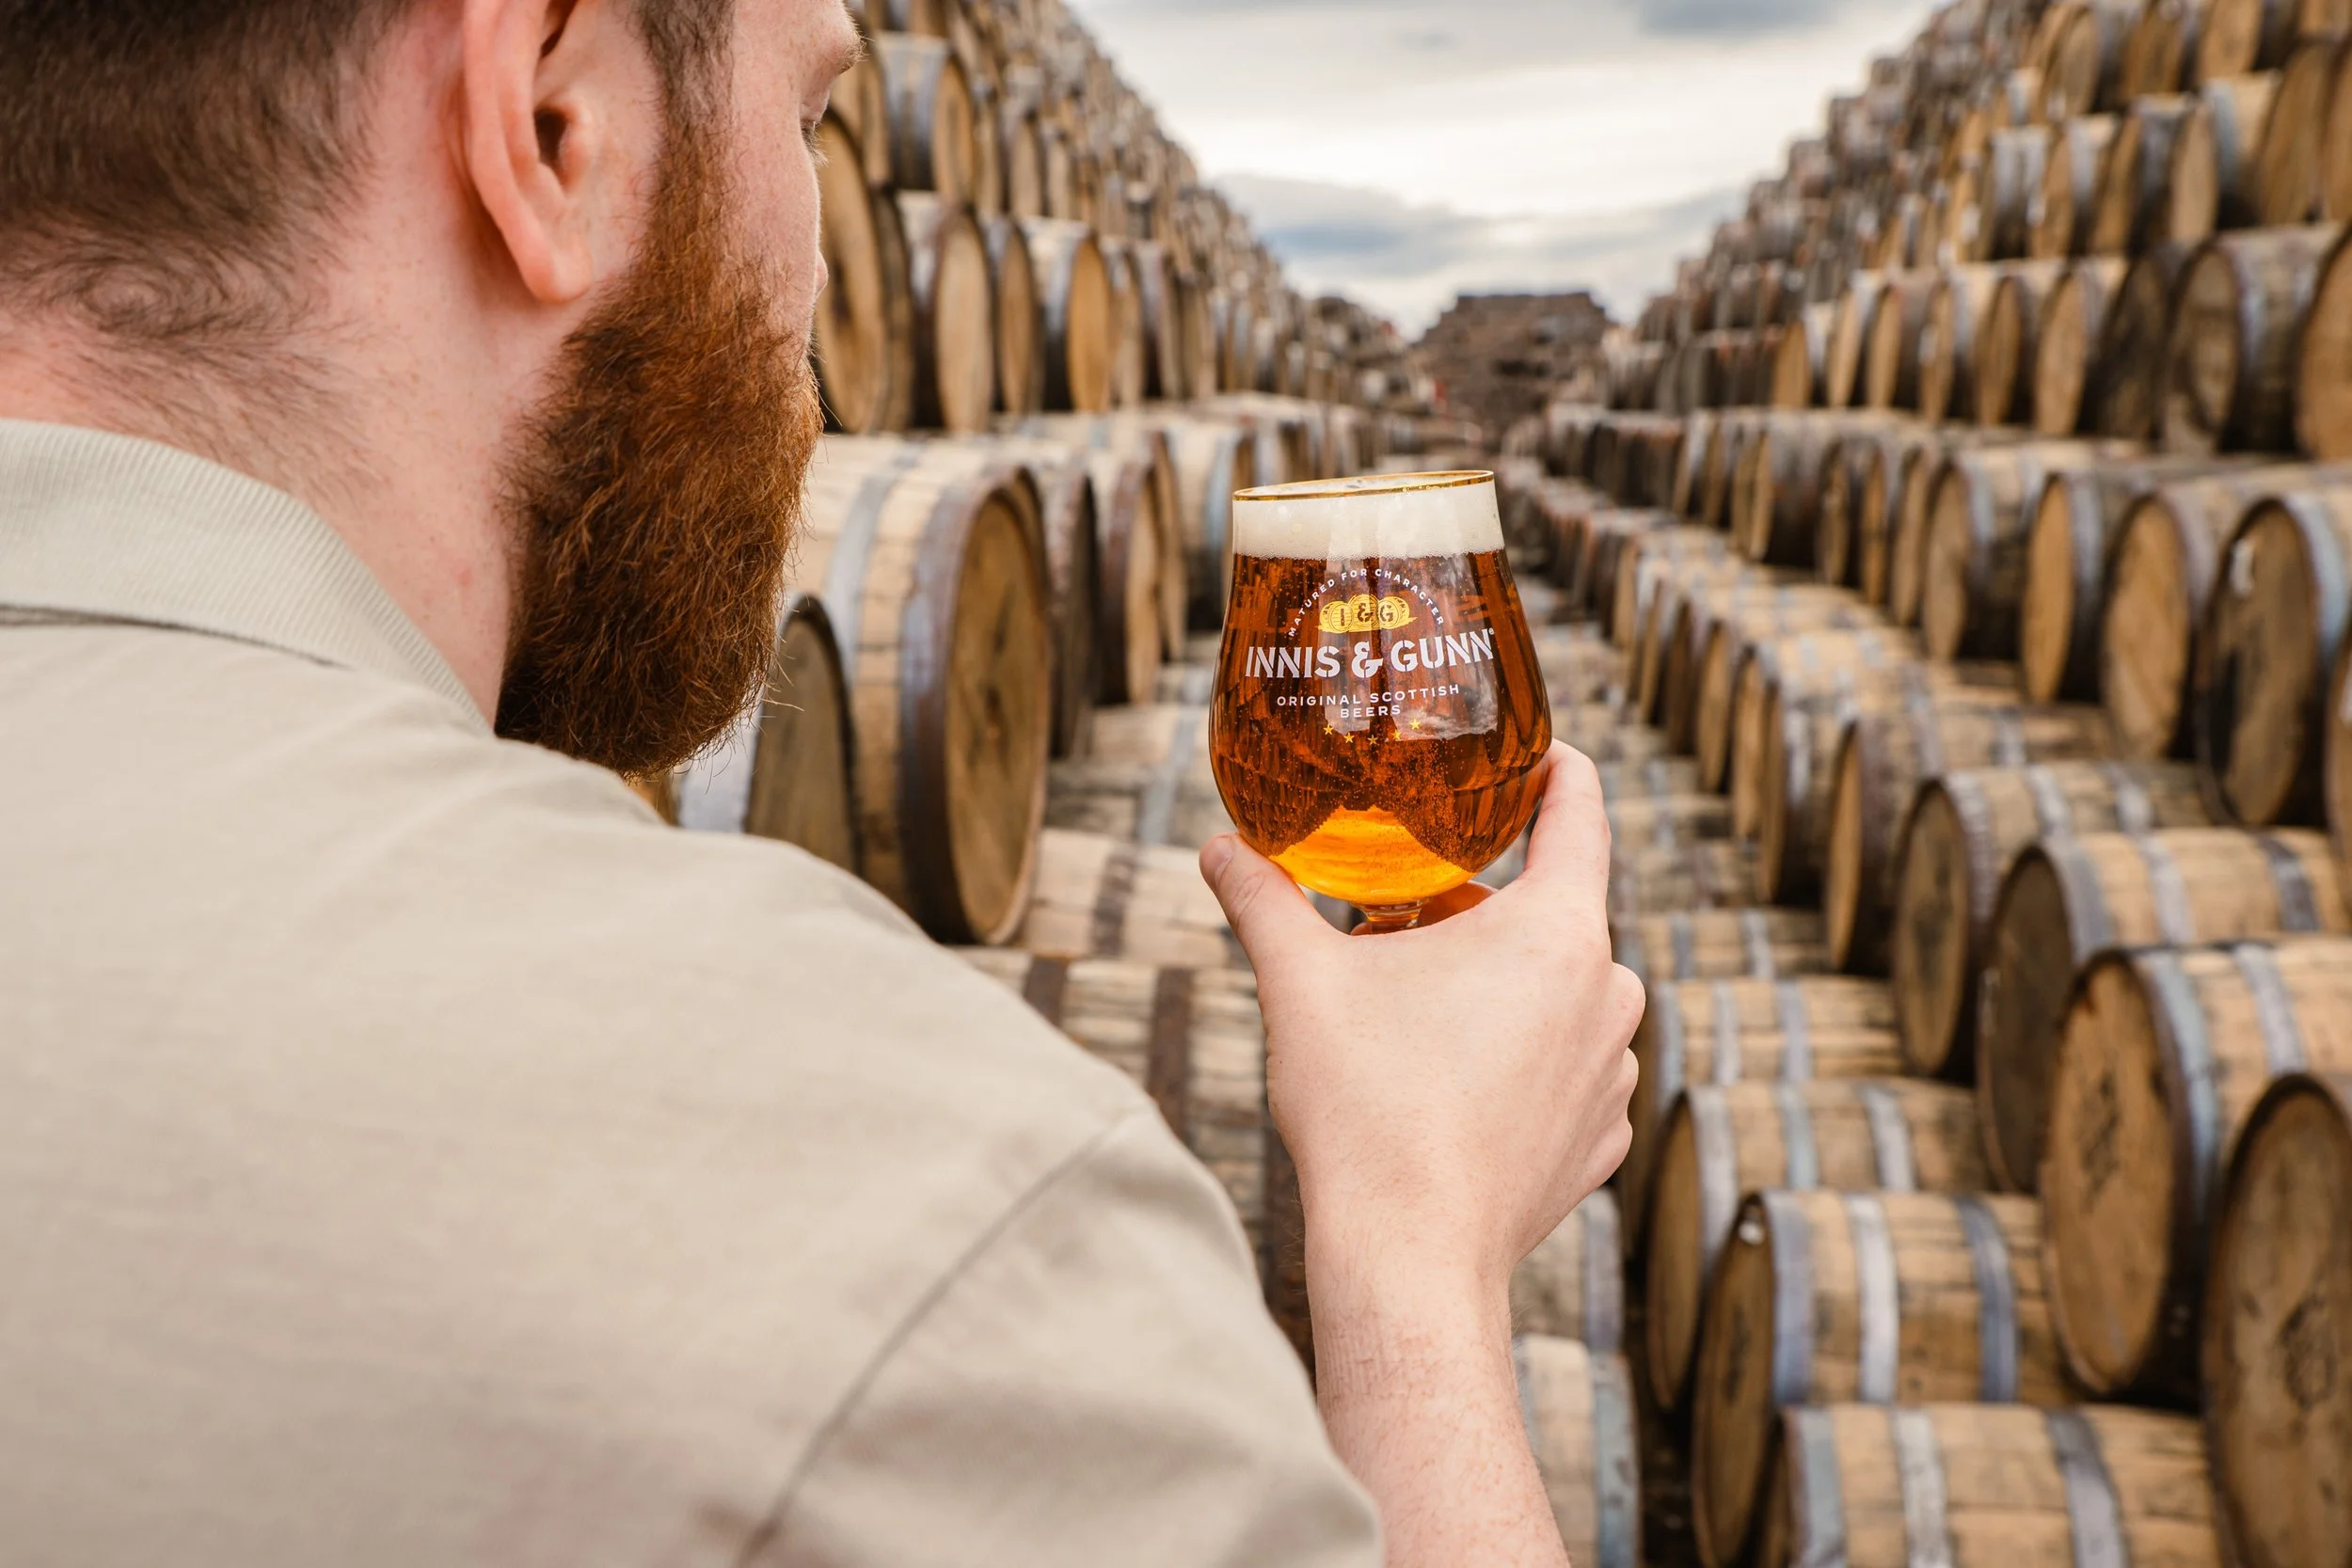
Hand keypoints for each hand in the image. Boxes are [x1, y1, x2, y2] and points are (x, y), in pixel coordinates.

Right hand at [1200, 741, 1642, 1301]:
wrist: (1407, 1255)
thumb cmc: (1365, 1107)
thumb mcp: (1301, 981)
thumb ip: (1263, 898)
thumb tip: (1218, 848)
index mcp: (1555, 932)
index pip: (1581, 815)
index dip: (1556, 770)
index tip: (1532, 753)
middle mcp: (1608, 994)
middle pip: (1552, 913)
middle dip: (1483, 908)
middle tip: (1407, 916)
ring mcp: (1612, 1073)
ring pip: (1560, 995)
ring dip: (1501, 989)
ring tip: (1419, 1012)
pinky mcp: (1600, 1141)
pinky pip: (1564, 1069)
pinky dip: (1517, 1060)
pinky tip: (1450, 1084)